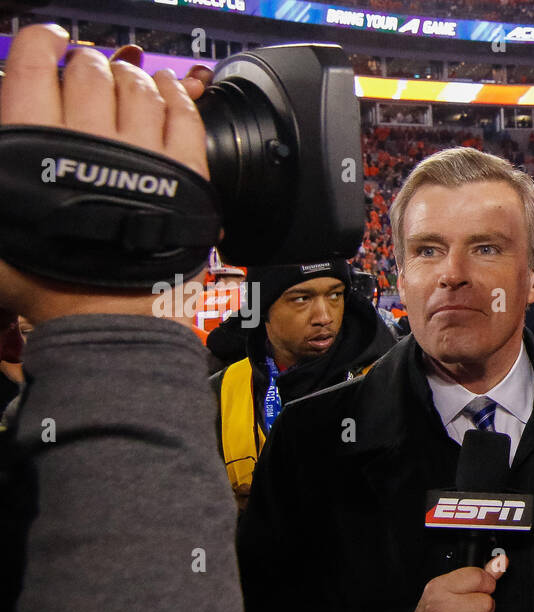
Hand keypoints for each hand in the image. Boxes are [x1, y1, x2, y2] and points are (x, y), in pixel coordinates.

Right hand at [0, 25, 212, 324]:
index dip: (41, 43)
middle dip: (86, 63)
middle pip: (90, 71)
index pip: (33, 62)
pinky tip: (171, 89)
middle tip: (84, 71)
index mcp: (31, 138)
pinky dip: (177, 95)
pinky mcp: (185, 173)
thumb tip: (4, 154)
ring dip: (131, 75)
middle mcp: (89, 135)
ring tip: (125, 77)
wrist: (105, 317)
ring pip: (139, 87)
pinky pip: (185, 117)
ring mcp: (142, 152)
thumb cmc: (46, 279)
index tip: (47, 43)